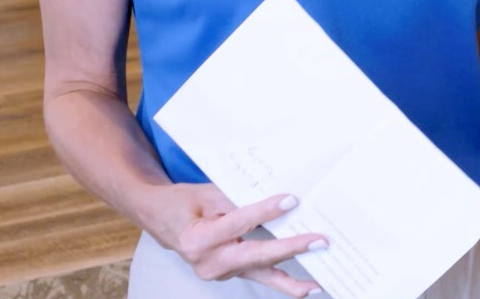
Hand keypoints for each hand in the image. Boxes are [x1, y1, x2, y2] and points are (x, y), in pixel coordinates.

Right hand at [151, 183, 327, 296]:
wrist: (161, 218)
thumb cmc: (184, 203)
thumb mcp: (207, 193)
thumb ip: (237, 198)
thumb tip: (275, 200)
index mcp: (198, 239)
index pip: (239, 223)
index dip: (266, 212)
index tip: (291, 200)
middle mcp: (208, 262)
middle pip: (256, 255)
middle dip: (290, 248)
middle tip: (318, 240)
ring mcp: (220, 272)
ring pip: (262, 273)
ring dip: (293, 275)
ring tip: (319, 276)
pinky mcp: (231, 274)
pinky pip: (260, 277)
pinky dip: (284, 282)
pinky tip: (307, 286)